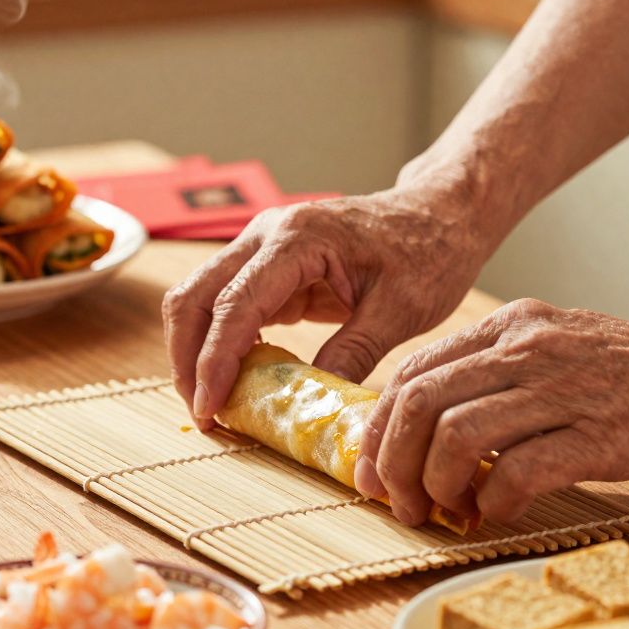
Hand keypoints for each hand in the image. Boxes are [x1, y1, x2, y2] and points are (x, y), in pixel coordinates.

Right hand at [162, 159, 495, 428]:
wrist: (440, 214)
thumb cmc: (429, 252)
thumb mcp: (402, 310)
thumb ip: (353, 354)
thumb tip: (310, 404)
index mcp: (298, 238)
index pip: (234, 305)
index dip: (214, 362)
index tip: (211, 409)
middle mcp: (266, 234)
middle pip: (195, 296)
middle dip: (187, 358)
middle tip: (204, 413)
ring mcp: (261, 247)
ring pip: (200, 299)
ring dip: (195, 351)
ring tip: (213, 403)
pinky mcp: (268, 268)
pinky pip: (226, 305)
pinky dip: (219, 343)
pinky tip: (236, 380)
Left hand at [355, 298, 628, 525]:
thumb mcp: (555, 348)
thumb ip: (495, 374)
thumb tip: (431, 428)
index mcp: (510, 327)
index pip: (412, 372)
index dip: (379, 427)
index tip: (374, 469)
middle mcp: (528, 349)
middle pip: (420, 402)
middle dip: (392, 460)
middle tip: (398, 501)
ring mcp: (564, 389)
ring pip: (457, 434)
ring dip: (435, 485)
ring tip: (444, 512)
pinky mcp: (602, 434)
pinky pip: (520, 470)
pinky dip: (494, 500)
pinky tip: (496, 513)